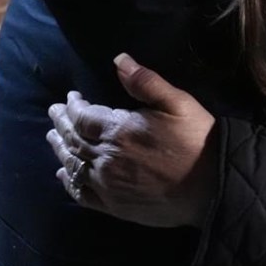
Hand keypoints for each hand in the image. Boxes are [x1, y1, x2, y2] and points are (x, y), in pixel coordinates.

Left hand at [46, 53, 217, 227]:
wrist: (212, 187)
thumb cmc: (197, 140)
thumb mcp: (178, 103)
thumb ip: (146, 82)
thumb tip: (119, 60)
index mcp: (120, 130)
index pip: (83, 116)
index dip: (73, 105)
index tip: (71, 97)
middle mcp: (106, 158)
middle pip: (73, 138)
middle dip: (61, 123)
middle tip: (54, 112)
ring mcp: (107, 184)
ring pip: (73, 163)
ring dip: (60, 148)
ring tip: (52, 137)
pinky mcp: (113, 205)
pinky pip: (81, 193)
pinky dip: (69, 181)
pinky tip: (63, 174)